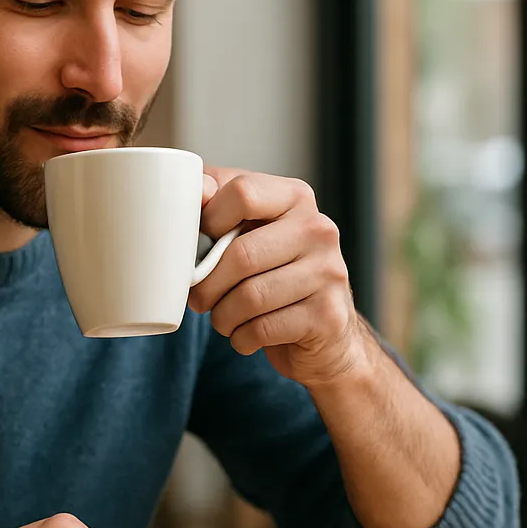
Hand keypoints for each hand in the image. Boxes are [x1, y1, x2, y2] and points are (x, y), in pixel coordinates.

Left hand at [189, 168, 375, 389]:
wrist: (323, 331)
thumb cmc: (272, 271)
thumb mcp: (250, 228)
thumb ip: (219, 202)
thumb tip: (197, 189)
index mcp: (295, 198)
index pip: (243, 192)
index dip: (208, 219)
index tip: (200, 242)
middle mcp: (318, 230)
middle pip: (241, 254)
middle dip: (207, 285)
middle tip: (199, 298)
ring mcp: (328, 272)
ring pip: (250, 297)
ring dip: (222, 316)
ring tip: (222, 318)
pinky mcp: (327, 316)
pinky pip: (263, 329)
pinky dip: (241, 338)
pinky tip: (245, 334)